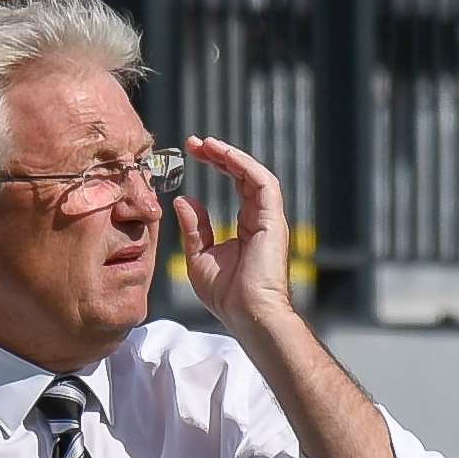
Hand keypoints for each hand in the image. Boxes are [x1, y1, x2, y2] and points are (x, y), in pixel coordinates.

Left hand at [172, 136, 291, 331]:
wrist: (248, 315)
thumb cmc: (226, 295)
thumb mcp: (199, 257)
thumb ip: (194, 228)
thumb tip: (184, 200)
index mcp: (247, 226)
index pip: (235, 185)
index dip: (217, 165)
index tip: (192, 153)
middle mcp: (261, 219)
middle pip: (244, 174)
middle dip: (220, 154)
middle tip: (194, 142)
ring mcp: (270, 219)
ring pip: (254, 174)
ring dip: (230, 155)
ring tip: (205, 144)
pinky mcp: (274, 221)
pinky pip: (263, 184)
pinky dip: (244, 165)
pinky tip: (223, 155)